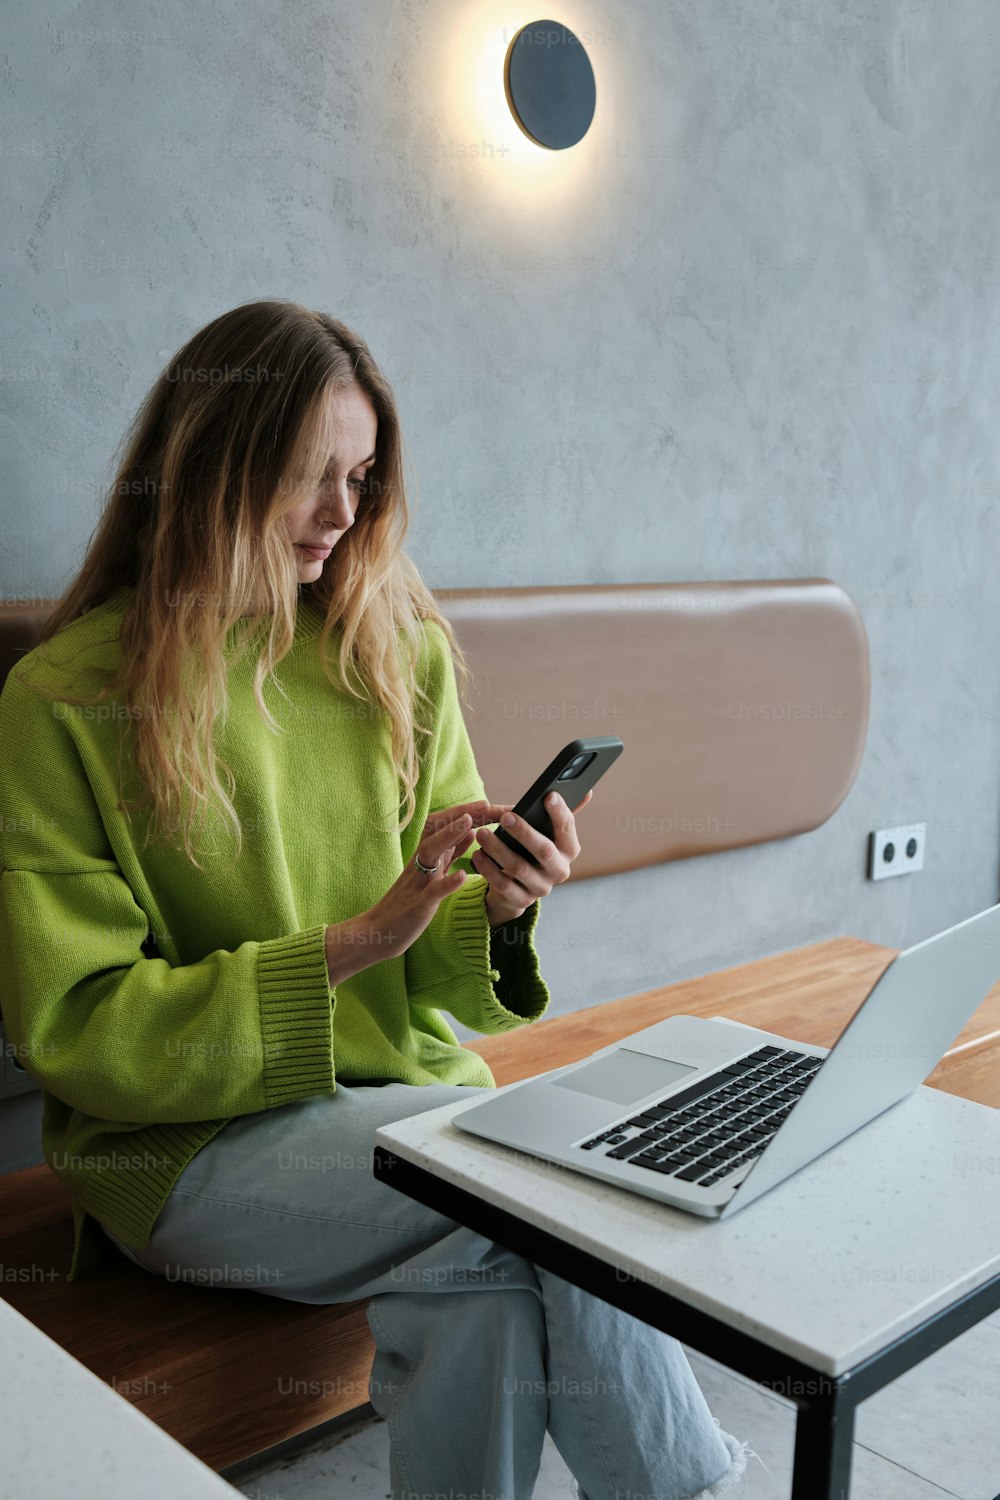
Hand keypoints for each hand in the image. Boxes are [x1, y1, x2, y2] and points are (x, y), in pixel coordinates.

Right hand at [345, 801, 502, 966]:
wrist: (378, 931)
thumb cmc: (406, 903)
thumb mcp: (431, 873)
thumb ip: (450, 853)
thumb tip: (471, 831)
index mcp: (425, 856)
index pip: (443, 826)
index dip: (464, 813)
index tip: (487, 803)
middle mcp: (419, 863)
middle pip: (436, 829)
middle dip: (459, 814)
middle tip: (484, 803)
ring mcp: (417, 882)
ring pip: (430, 852)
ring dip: (449, 835)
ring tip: (469, 823)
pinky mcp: (418, 905)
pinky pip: (432, 892)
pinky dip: (447, 882)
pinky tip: (462, 875)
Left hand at [472, 788, 593, 925]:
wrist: (518, 887)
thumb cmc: (532, 850)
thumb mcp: (546, 834)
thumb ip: (560, 815)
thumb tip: (587, 791)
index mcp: (569, 850)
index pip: (567, 829)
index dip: (560, 812)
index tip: (548, 795)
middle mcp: (559, 870)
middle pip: (544, 850)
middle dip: (524, 832)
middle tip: (506, 816)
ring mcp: (541, 888)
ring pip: (519, 868)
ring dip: (499, 849)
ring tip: (482, 833)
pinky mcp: (521, 901)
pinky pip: (503, 885)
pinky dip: (488, 869)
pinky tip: (477, 855)